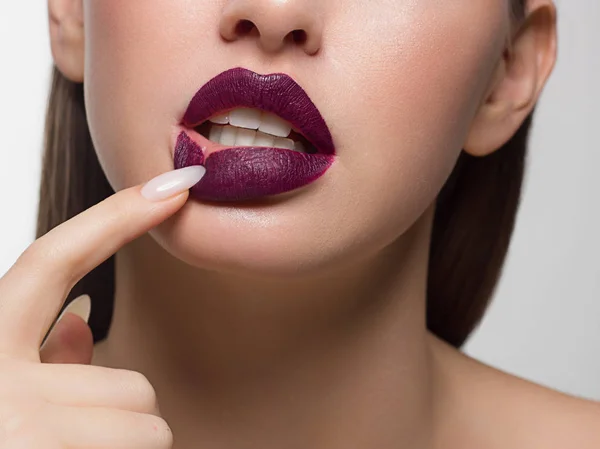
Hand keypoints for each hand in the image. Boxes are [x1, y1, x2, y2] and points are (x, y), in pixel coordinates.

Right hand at [0, 166, 204, 447]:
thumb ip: (34, 358)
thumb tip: (80, 317)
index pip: (49, 262)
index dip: (113, 218)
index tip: (174, 186)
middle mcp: (0, 395)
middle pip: (132, 384)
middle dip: (113, 415)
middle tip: (65, 443)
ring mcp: (30, 437)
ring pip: (147, 427)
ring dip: (119, 448)